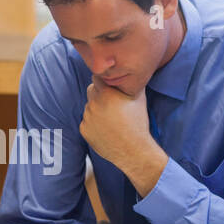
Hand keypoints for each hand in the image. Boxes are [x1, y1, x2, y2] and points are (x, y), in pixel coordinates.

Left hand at [80, 77, 167, 193]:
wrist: (133, 150)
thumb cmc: (138, 123)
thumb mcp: (139, 98)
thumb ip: (131, 83)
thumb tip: (131, 73)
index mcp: (106, 93)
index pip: (96, 77)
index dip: (103, 80)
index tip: (109, 85)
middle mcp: (94, 103)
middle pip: (91, 90)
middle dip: (99, 93)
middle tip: (111, 102)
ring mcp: (87, 117)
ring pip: (89, 107)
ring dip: (96, 109)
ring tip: (111, 120)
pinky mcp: (84, 130)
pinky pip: (86, 121)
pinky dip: (93, 124)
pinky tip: (106, 129)